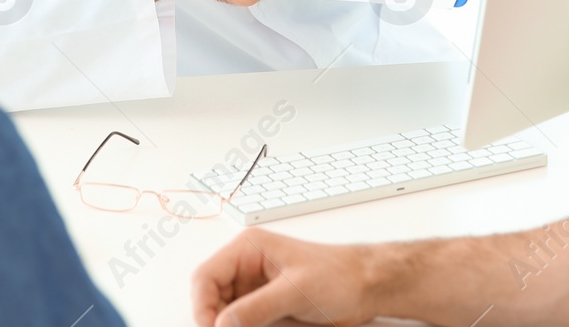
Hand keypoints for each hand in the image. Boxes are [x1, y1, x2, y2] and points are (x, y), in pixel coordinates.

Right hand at [191, 229, 374, 326]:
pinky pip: (242, 323)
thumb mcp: (295, 292)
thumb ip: (256, 309)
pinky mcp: (264, 306)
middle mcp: (245, 267)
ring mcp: (254, 288)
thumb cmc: (338, 276)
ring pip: (224, 315)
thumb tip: (221, 324)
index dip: (202, 307)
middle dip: (215, 321)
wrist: (365, 287)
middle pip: (210, 299)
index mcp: (248, 250)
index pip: (206, 277)